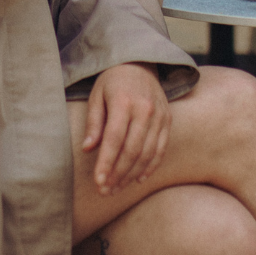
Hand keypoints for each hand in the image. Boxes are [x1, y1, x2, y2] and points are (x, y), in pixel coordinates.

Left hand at [82, 63, 169, 193]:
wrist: (140, 63)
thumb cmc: (113, 81)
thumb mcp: (97, 96)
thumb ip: (94, 122)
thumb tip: (87, 148)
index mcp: (124, 102)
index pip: (114, 139)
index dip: (106, 163)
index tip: (99, 182)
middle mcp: (145, 109)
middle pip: (132, 150)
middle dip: (118, 174)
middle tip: (106, 191)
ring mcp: (159, 115)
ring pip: (147, 153)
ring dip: (132, 174)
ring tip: (118, 188)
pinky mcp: (168, 120)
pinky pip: (161, 148)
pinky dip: (151, 166)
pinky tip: (138, 179)